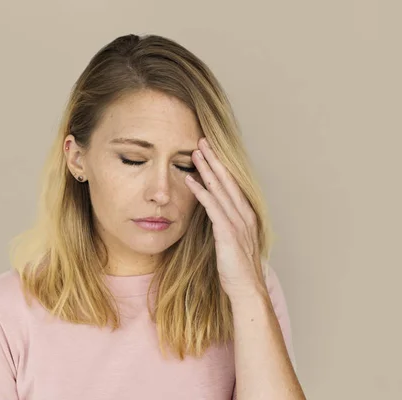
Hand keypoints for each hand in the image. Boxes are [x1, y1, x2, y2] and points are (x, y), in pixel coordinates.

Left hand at [184, 137, 266, 299]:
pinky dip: (202, 192)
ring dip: (207, 169)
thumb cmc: (238, 269)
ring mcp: (237, 223)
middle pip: (228, 181)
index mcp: (246, 215)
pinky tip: (191, 181)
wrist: (247, 289)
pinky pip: (213, 207)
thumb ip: (226, 225)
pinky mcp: (228, 233)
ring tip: (195, 153)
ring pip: (221, 189)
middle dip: (215, 160)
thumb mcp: (233, 242)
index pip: (232, 185)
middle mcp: (244, 215)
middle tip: (202, 141)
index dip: (221, 166)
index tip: (210, 151)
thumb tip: (215, 215)